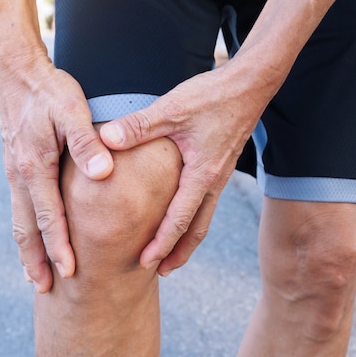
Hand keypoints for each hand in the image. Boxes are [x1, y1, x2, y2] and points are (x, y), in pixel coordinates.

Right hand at [0, 54, 113, 291]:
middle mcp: (19, 176)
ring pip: (19, 220)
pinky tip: (32, 238)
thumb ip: (88, 143)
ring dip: (27, 250)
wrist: (16, 72)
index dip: (59, 247)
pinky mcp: (16, 167)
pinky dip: (25, 229)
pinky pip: (19, 206)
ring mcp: (14, 173)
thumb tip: (103, 175)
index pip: (49, 217)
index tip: (69, 274)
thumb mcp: (72, 110)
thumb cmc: (49, 90)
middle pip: (26, 228)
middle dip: (36, 260)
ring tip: (34, 275)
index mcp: (35, 167)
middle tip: (45, 289)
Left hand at [100, 63, 270, 275]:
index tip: (144, 263)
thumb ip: (138, 126)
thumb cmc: (213, 96)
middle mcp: (213, 181)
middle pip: (198, 229)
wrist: (250, 84)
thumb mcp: (172, 108)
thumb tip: (105, 140)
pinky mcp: (220, 165)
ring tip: (173, 253)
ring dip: (188, 238)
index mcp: (201, 174)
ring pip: (204, 217)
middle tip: (162, 272)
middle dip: (179, 253)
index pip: (179, 220)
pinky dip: (194, 217)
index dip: (161, 244)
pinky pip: (207, 201)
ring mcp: (220, 174)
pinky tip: (183, 211)